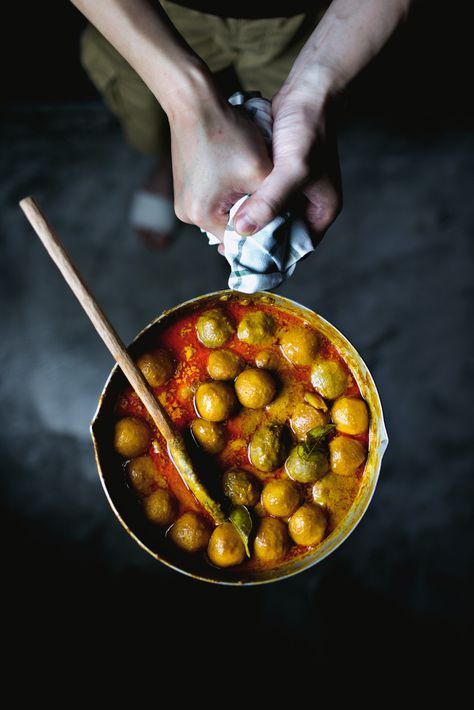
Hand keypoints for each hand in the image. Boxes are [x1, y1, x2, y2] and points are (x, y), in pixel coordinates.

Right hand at [169, 95, 273, 242]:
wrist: (194, 101)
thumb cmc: (227, 133)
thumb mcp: (260, 172)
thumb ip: (272, 203)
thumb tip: (284, 225)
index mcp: (201, 215)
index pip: (240, 239)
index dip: (262, 232)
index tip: (281, 222)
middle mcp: (186, 214)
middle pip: (230, 228)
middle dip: (252, 215)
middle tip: (274, 202)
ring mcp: (183, 201)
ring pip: (223, 213)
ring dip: (242, 203)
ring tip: (256, 185)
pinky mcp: (185, 188)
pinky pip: (214, 200)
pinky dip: (230, 193)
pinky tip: (241, 176)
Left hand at [233, 90, 341, 243]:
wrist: (307, 92)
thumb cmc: (307, 131)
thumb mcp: (291, 170)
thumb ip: (269, 202)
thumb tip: (242, 230)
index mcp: (322, 213)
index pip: (294, 248)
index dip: (269, 257)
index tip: (241, 260)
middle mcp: (309, 207)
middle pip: (279, 235)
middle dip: (255, 240)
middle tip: (226, 247)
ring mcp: (294, 192)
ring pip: (268, 217)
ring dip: (248, 222)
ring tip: (221, 231)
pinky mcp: (279, 178)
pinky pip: (260, 199)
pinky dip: (246, 204)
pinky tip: (224, 208)